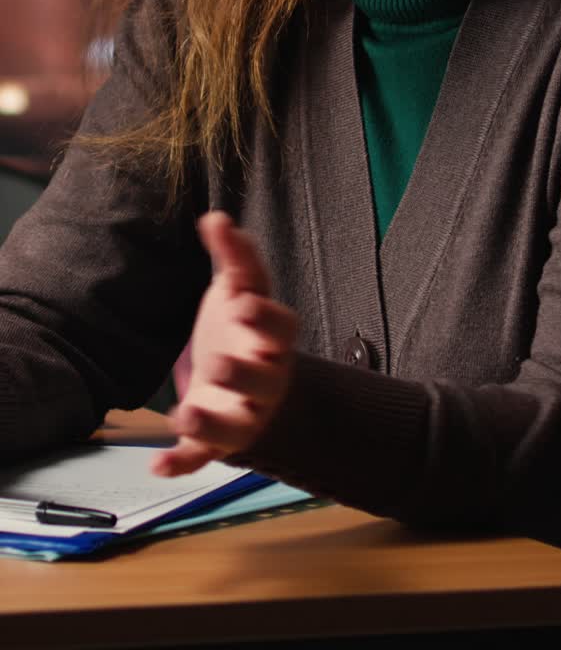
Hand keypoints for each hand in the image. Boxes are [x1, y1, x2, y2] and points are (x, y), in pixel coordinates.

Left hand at [151, 211, 296, 477]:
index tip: (245, 305)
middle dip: (243, 372)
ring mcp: (244, 411)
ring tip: (185, 413)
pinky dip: (181, 463)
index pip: (282, 327)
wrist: (250, 387)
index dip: (266, 318)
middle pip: (263, 379)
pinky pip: (203, 455)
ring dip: (212, 421)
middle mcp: (266, 377)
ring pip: (237, 424)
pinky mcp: (218, 439)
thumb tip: (215, 216)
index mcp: (273, 338)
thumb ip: (233, 257)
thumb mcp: (241, 292)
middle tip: (219, 362)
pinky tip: (156, 465)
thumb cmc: (244, 332)